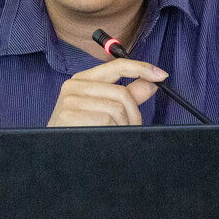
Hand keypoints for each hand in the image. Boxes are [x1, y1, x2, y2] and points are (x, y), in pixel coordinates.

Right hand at [47, 58, 167, 126]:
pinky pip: (106, 120)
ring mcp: (70, 100)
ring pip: (117, 109)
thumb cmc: (81, 130)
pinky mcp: (69, 115)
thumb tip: (151, 82)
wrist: (56, 153)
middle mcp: (74, 85)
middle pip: (122, 93)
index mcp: (84, 79)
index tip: (161, 75)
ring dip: (124, 126)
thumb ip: (128, 94)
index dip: (141, 68)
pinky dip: (113, 132)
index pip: (117, 65)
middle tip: (132, 127)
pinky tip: (104, 137)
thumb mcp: (104, 108)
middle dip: (134, 114)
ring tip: (116, 134)